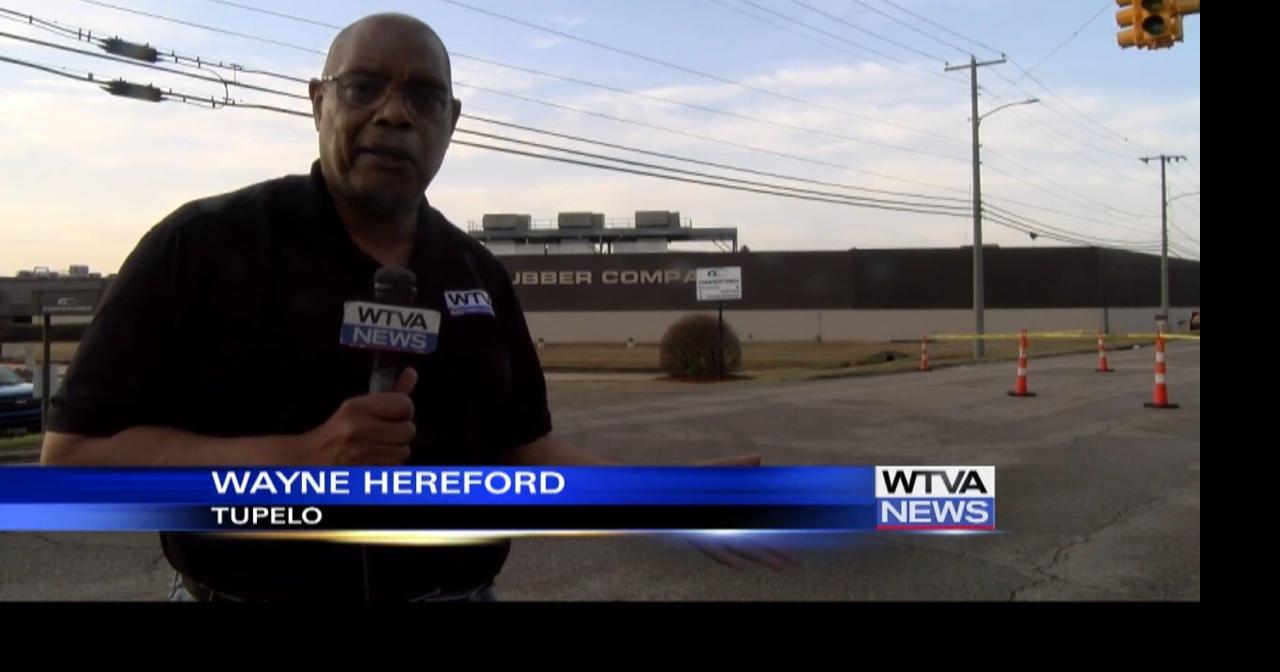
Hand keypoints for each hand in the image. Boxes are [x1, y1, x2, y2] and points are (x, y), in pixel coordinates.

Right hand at [297, 367, 417, 464]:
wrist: (307, 462)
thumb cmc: (335, 433)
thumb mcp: (356, 408)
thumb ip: (389, 393)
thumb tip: (412, 373)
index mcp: (355, 409)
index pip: (404, 404)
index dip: (403, 410)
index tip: (394, 414)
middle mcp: (358, 430)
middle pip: (408, 430)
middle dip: (400, 432)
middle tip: (384, 433)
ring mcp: (360, 455)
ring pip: (404, 452)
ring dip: (395, 451)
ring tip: (376, 448)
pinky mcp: (363, 475)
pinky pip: (394, 469)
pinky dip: (388, 467)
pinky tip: (372, 462)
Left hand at [688, 453, 800, 570]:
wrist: (659, 488)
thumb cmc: (687, 479)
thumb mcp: (715, 469)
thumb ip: (736, 465)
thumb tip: (758, 459)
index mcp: (733, 513)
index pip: (760, 527)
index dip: (778, 536)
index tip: (796, 543)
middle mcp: (724, 526)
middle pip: (755, 542)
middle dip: (776, 552)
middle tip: (796, 561)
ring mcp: (711, 532)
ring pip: (739, 549)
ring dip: (759, 557)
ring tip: (778, 566)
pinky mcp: (695, 535)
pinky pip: (712, 548)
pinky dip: (726, 556)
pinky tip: (740, 565)